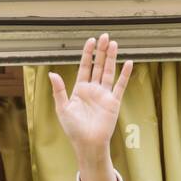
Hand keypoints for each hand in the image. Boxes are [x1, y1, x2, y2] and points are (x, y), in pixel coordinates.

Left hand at [49, 33, 132, 154]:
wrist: (87, 143)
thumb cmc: (73, 129)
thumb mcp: (62, 108)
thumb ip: (58, 90)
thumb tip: (52, 73)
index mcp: (79, 89)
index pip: (85, 67)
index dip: (88, 54)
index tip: (90, 41)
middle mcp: (93, 90)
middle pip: (98, 66)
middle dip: (101, 51)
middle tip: (105, 36)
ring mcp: (104, 95)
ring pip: (108, 72)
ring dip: (111, 58)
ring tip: (114, 43)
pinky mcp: (114, 102)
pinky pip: (120, 86)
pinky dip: (124, 75)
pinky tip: (128, 63)